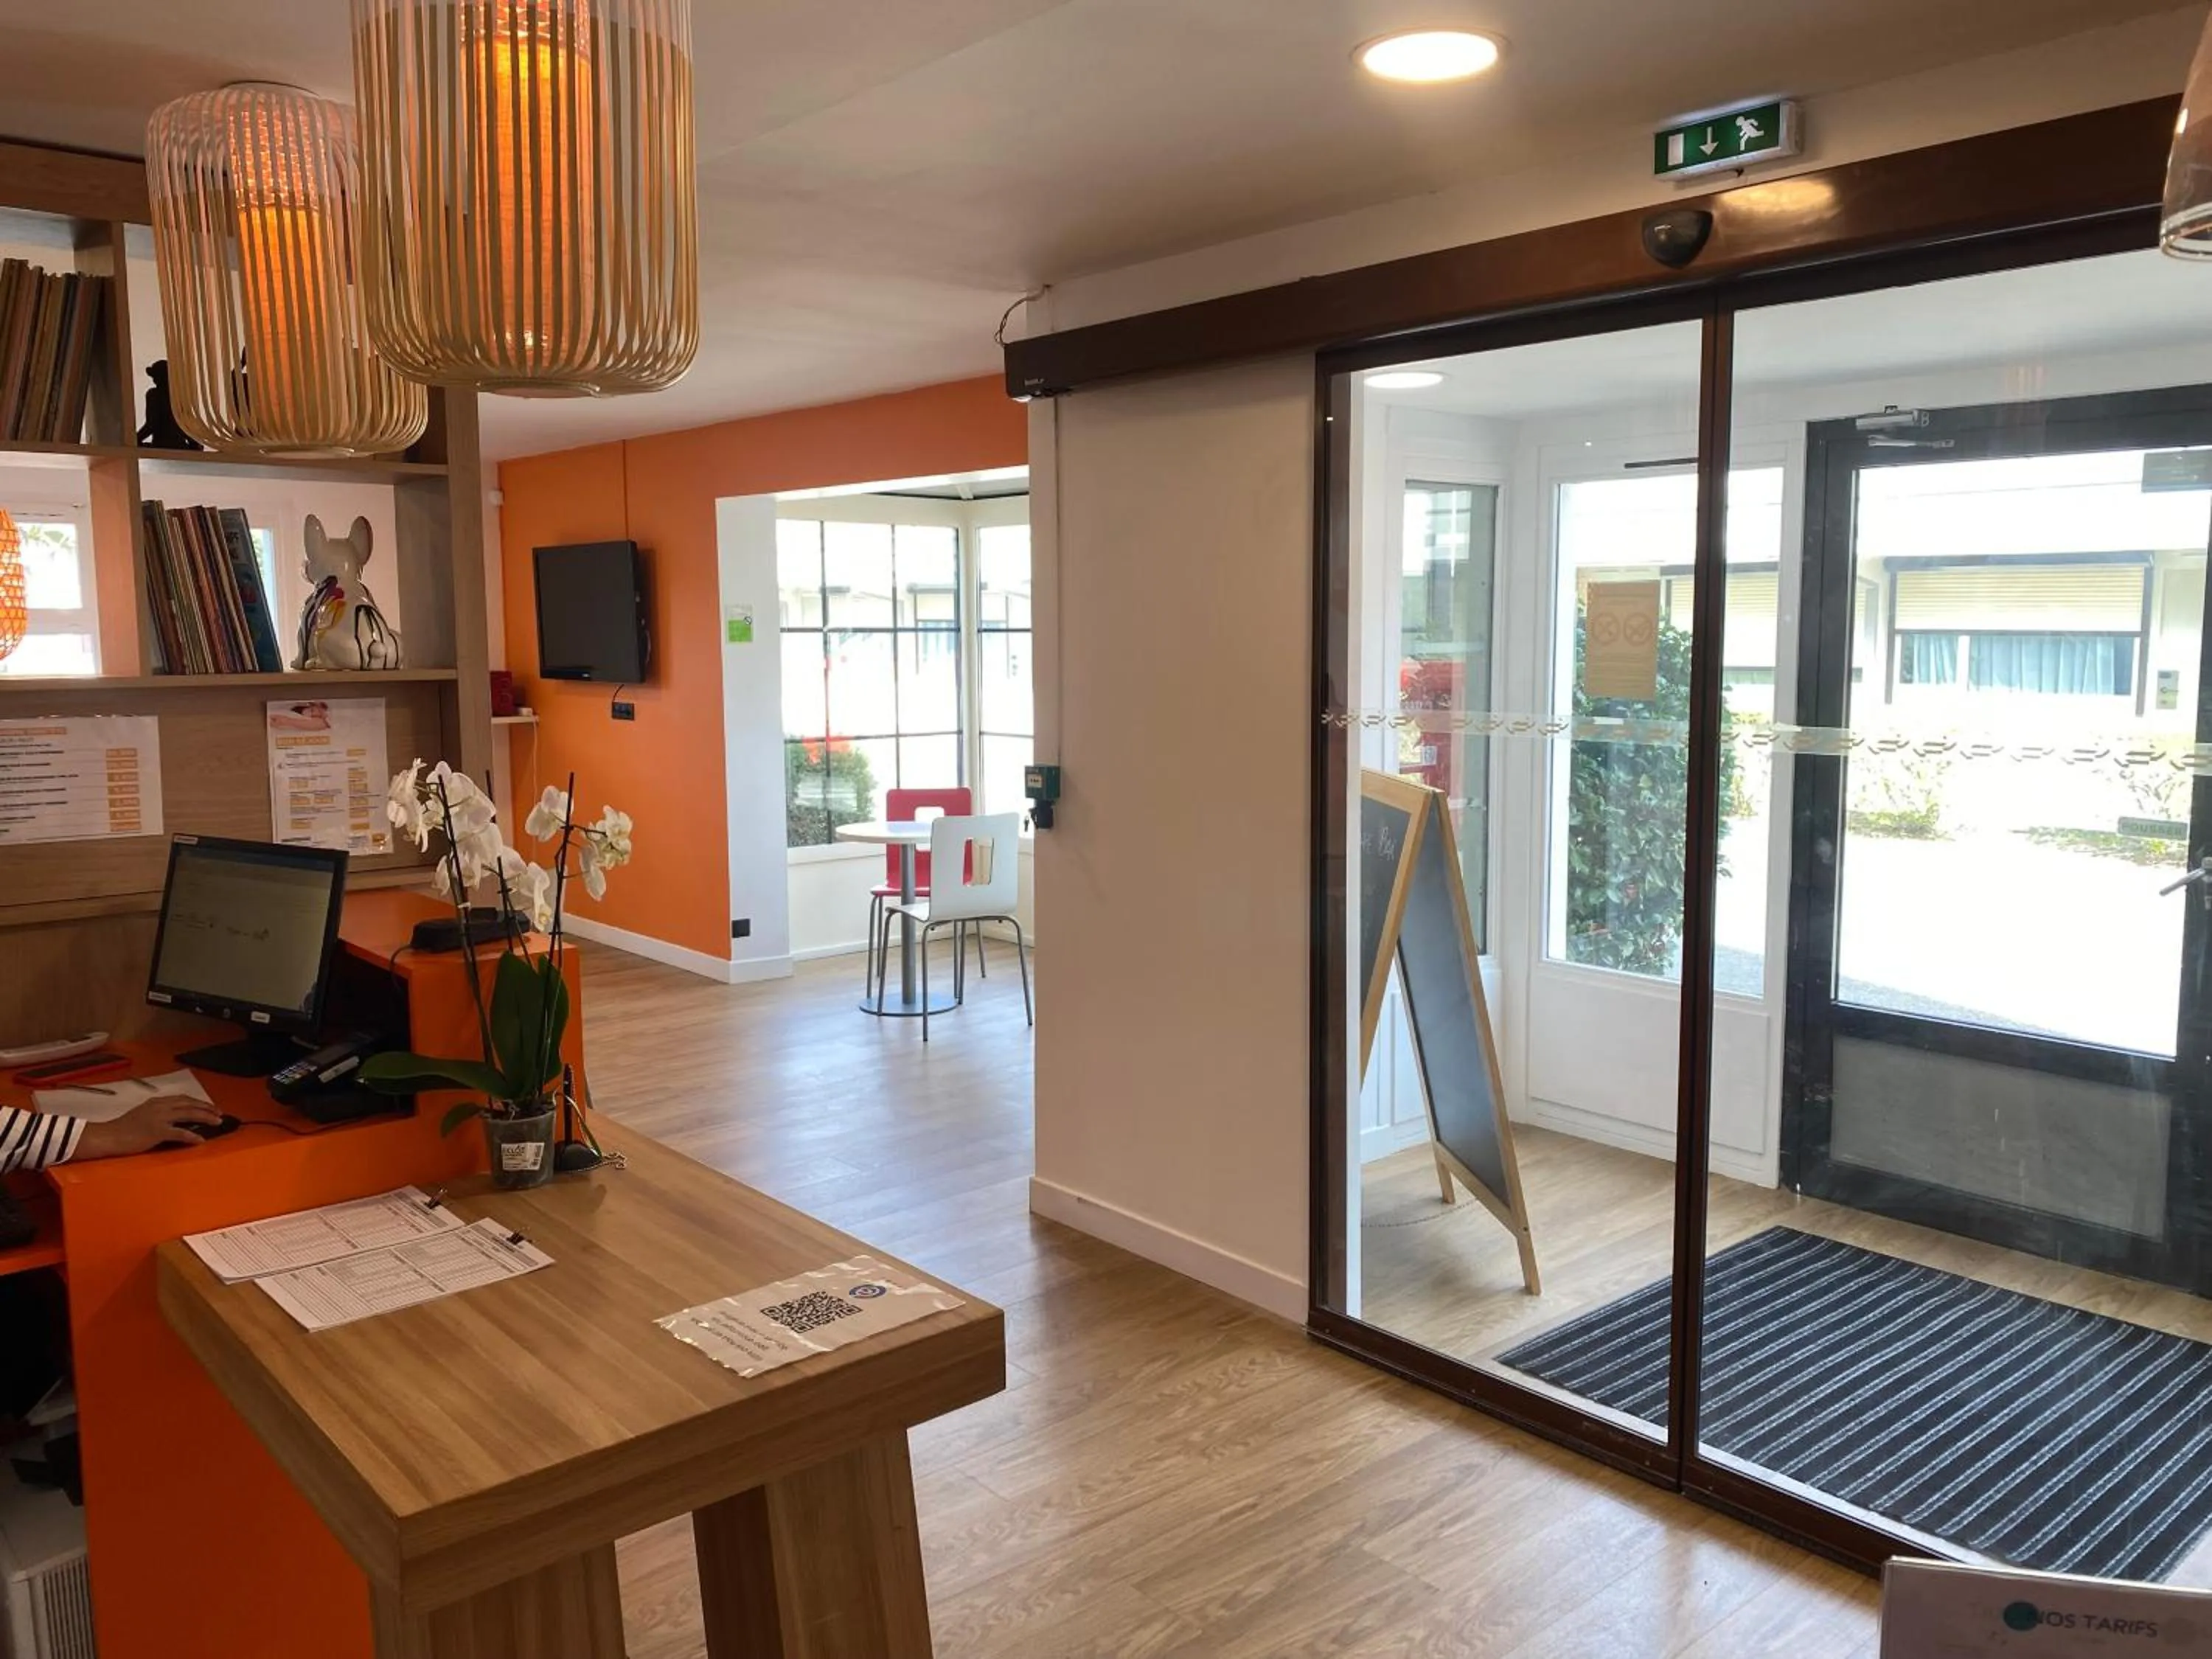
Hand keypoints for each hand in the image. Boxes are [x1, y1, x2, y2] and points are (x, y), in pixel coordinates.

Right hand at [74, 1096, 223, 1160]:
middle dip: (207, 1108)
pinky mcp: (156, 1131)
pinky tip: (200, 1140)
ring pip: (189, 1114)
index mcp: (157, 1102)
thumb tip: (175, 1120)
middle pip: (189, 1104)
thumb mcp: (142, 1115)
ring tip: (217, 1122)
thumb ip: (158, 1114)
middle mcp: (160, 1107)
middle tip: (220, 1113)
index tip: (210, 1106)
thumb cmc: (122, 1129)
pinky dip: (192, 1136)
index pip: (183, 1099)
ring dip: (206, 1117)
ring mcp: (159, 1118)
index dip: (198, 1102)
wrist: (107, 1136)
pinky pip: (179, 1133)